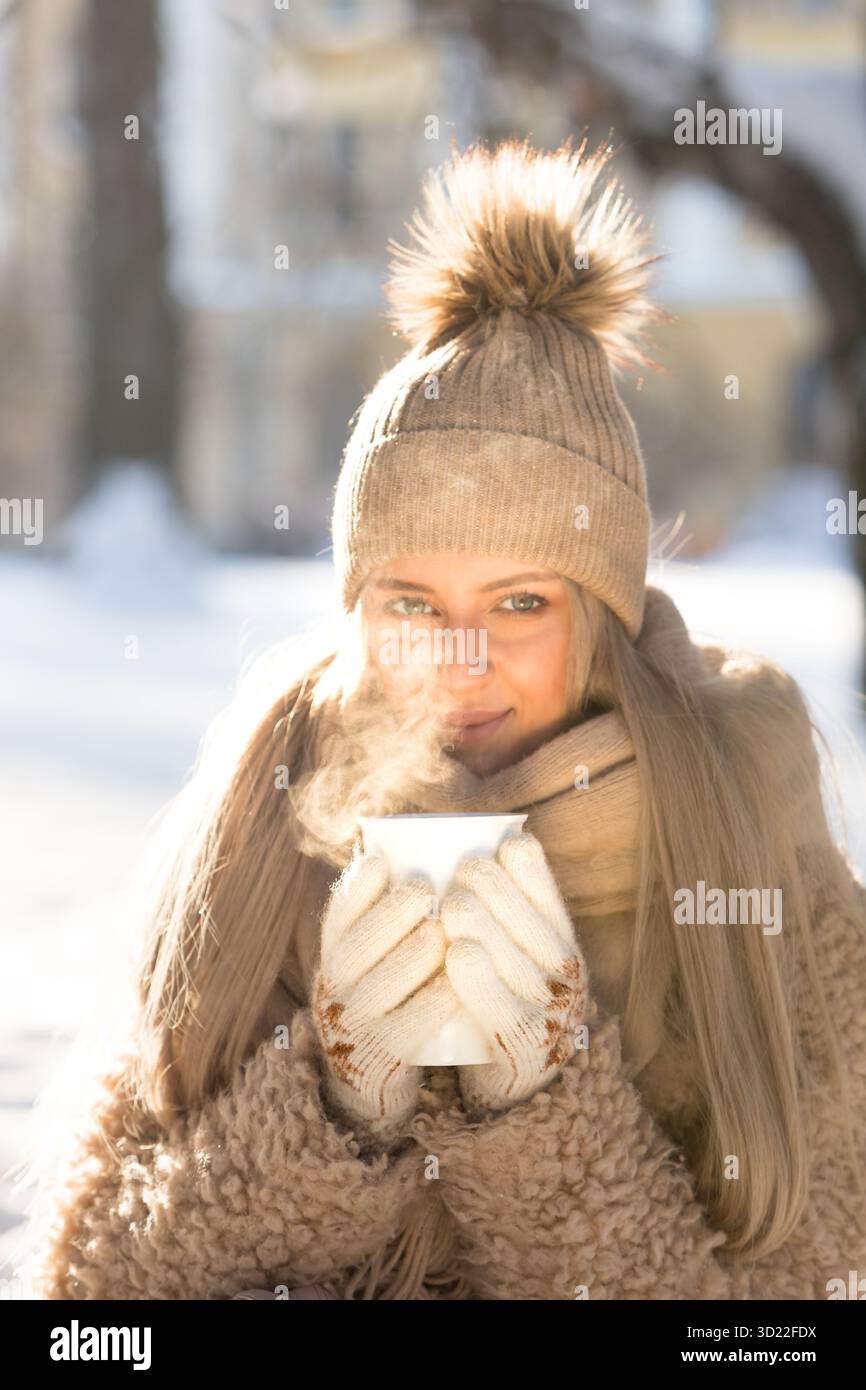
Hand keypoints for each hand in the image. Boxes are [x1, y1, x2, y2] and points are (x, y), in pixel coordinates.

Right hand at [312, 845, 459, 1136]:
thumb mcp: (372, 950)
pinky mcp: (387, 1054)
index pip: (336, 918)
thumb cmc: (389, 987)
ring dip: (417, 951)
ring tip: (446, 930)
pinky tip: (462, 977)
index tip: (380, 863)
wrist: (375, 1069)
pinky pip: (415, 1021)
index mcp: (334, 955)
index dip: (355, 890)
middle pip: (358, 946)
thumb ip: (383, 909)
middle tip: (425, 891)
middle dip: (392, 914)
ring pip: (386, 982)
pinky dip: (440, 996)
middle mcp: (336, 989)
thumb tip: (403, 846)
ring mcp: (358, 1024)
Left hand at [441, 831, 587, 1114]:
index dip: (531, 872)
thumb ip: (507, 912)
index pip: (552, 901)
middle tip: (462, 871)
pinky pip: (503, 1010)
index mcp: (564, 947)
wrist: (518, 1076)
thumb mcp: (521, 952)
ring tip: (453, 904)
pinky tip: (458, 955)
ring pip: (517, 964)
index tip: (502, 846)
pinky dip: (481, 981)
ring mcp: (548, 1015)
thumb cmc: (506, 995)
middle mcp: (566, 979)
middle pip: (533, 928)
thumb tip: (490, 840)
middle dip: (499, 893)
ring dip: (487, 929)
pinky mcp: (523, 1047)